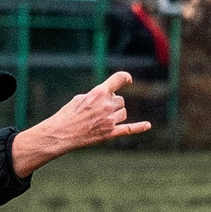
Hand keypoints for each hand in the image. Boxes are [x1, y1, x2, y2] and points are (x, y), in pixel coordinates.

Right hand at [10, 69, 153, 175]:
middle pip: (120, 101)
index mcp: (99, 93)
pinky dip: (139, 127)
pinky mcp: (111, 133)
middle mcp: (107, 105)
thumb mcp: (81, 98)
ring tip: (101, 118)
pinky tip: (147, 125)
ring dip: (116, 114)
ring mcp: (110, 120)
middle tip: (98, 109)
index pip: (118, 80)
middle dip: (112, 103)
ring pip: (123, 113)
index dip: (125, 78)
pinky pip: (129, 129)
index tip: (128, 79)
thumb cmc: (68, 114)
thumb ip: (97, 96)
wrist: (62, 133)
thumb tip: (108, 98)